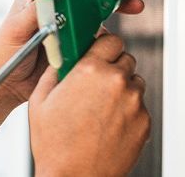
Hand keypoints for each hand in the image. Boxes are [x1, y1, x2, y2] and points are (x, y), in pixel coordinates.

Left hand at [0, 0, 144, 103]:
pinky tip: (108, 48)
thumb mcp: (15, 28)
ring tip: (121, 25)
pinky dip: (104, 42)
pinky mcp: (74, 45)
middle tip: (131, 3)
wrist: (3, 85)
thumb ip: (34, 12)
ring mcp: (67, 25)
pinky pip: (94, 40)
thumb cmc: (1, 54)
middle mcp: (57, 6)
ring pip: (95, 17)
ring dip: (110, 20)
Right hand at [29, 33, 150, 176]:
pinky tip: (110, 125)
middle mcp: (116, 81)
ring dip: (122, 90)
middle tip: (97, 85)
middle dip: (113, 68)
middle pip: (125, 59)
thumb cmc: (56, 146)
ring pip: (135, 82)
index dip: (104, 46)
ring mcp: (134, 102)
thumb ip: (54, 70)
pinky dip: (129, 112)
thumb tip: (63, 56)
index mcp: (90, 70)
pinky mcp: (145, 121)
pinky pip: (140, 107)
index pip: (111, 39)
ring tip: (102, 110)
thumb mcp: (40, 101)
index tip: (100, 52)